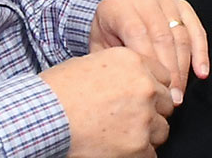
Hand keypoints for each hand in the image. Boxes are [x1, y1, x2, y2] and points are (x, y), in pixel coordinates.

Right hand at [41, 47, 171, 157]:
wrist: (45, 116)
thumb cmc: (58, 91)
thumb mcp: (92, 63)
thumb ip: (122, 71)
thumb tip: (132, 82)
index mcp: (134, 62)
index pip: (163, 77)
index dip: (151, 90)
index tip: (141, 98)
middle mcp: (144, 86)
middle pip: (165, 103)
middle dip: (151, 112)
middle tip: (129, 119)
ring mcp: (144, 117)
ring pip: (161, 129)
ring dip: (146, 134)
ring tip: (120, 135)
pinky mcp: (138, 145)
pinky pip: (150, 153)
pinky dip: (137, 154)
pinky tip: (117, 148)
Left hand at [89, 0, 209, 106]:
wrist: (116, 12)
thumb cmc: (107, 34)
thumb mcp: (99, 46)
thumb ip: (112, 61)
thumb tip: (127, 87)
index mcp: (119, 5)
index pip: (138, 34)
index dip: (150, 63)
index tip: (155, 90)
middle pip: (162, 36)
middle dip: (169, 71)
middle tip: (171, 98)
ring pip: (180, 34)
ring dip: (183, 67)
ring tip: (180, 92)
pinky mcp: (182, 5)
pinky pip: (196, 28)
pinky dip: (201, 51)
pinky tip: (201, 72)